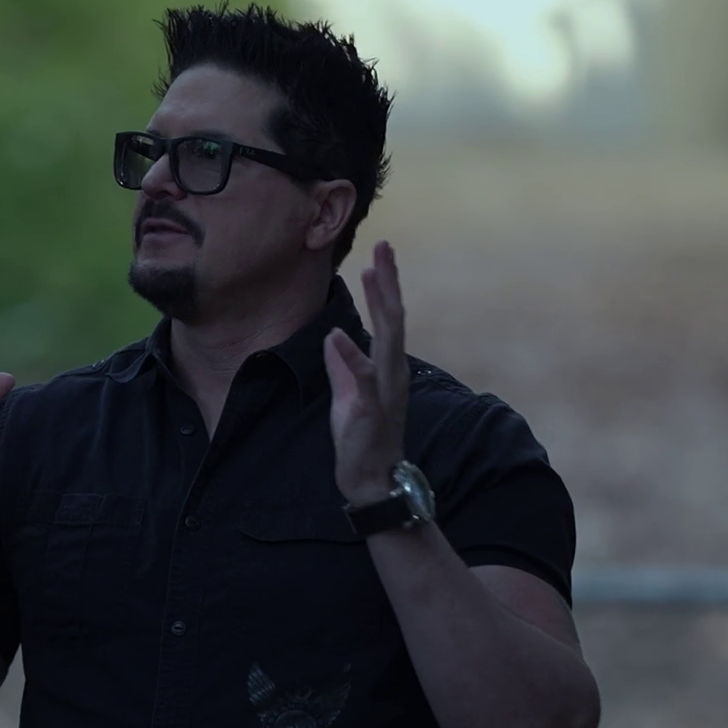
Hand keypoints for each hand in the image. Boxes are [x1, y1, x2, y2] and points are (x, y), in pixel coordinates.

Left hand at [322, 240, 409, 505]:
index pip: (389, 319)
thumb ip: (342, 368)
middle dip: (389, 281)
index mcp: (388, 368)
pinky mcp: (370, 409)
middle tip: (384, 246)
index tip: (381, 254)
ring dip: (380, 304)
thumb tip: (332, 337)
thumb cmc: (362, 440)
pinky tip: (337, 335)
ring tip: (371, 272)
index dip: (386, 286)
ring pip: (388, 339)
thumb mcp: (346, 397)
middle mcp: (393, 373)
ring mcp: (385, 390)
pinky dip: (350, 356)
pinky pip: (363, 378)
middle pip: (395, 318)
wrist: (373, 481)